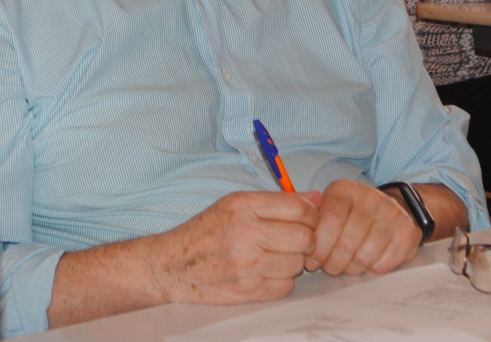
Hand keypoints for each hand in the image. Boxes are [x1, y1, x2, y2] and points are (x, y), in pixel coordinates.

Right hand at [152, 191, 319, 304]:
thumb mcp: (235, 204)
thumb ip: (277, 201)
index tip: (306, 220)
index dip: (311, 215)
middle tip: (292, 241)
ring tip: (273, 256)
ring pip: (298, 264)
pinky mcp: (247, 291)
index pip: (299, 208)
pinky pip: (286, 287)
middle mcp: (245, 233)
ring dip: (292, 262)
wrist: (172, 266)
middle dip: (305, 240)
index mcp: (243, 205)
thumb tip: (318, 198)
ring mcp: (247, 265)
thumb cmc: (206, 232)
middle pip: (304, 238)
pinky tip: (265, 272)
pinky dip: (281, 281)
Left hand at [305, 180, 420, 275]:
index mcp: (345, 190)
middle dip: (332, 263)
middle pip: (346, 243)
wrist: (396, 207)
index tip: (311, 260)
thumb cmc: (353, 213)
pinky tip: (365, 263)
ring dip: (351, 268)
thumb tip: (295, 230)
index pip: (329, 220)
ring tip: (345, 265)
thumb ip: (309, 216)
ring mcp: (391, 215)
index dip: (318, 247)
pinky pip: (383, 264)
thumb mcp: (329, 205)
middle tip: (328, 267)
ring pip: (364, 257)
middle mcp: (370, 198)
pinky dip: (371, 269)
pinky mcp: (407, 234)